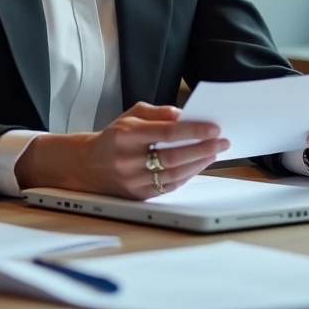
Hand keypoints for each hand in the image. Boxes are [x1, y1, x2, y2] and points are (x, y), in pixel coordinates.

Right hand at [15, 102, 229, 198]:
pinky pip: (168, 187)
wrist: (86, 165)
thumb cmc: (113, 137)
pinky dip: (187, 176)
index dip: (193, 131)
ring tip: (214, 153)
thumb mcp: (130, 115)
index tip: (214, 127)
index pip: (167, 133)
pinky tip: (198, 166)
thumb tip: (184, 115)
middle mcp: (128, 159)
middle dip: (202, 149)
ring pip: (173, 174)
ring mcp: (132, 180)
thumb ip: (158, 113)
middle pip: (173, 156)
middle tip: (222, 142)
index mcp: (126, 135)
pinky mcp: (137, 195)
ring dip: (198, 164)